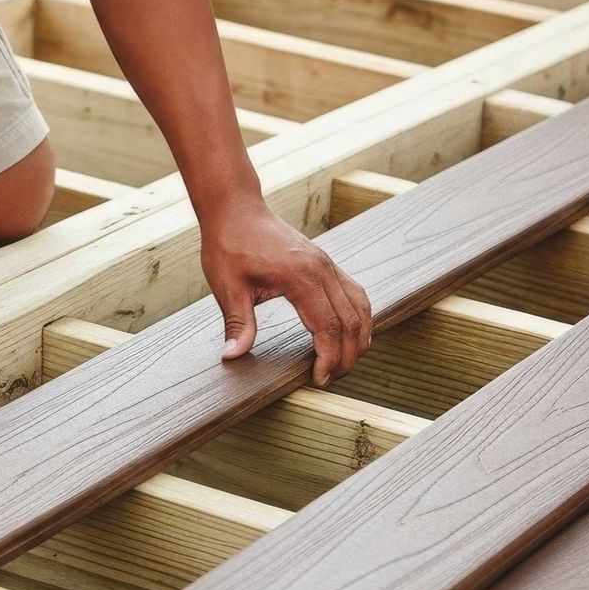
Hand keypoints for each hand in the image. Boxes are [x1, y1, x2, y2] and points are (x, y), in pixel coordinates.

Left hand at [201, 201, 372, 385]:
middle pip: (351, 321)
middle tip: (330, 379)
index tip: (319, 379)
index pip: (328, 326)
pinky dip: (358, 317)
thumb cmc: (229, 245)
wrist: (236, 209)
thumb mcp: (227, 287)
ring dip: (358, 338)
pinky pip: (355, 293)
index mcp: (301, 277)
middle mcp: (322, 269)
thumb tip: (232, 356)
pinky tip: (349, 335)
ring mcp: (328, 264)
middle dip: (346, 356)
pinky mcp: (326, 263)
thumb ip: (237, 323)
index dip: (329, 358)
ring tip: (342, 363)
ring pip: (360, 307)